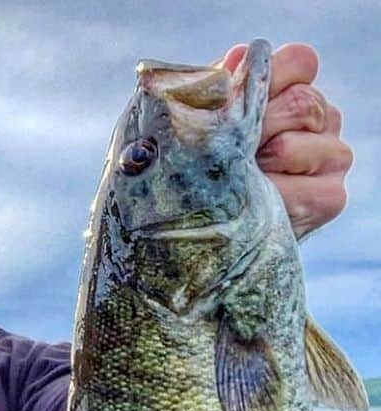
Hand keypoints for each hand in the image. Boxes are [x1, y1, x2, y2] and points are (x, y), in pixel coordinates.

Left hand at [219, 43, 351, 238]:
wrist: (200, 234)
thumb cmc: (198, 175)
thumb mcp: (201, 131)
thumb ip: (217, 93)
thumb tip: (237, 57)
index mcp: (295, 91)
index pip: (300, 61)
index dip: (267, 77)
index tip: (232, 103)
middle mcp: (322, 119)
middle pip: (300, 102)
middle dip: (252, 130)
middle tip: (221, 155)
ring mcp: (332, 156)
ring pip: (292, 146)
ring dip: (251, 169)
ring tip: (230, 185)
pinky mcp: (330, 197)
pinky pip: (302, 191)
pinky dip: (267, 200)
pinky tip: (251, 206)